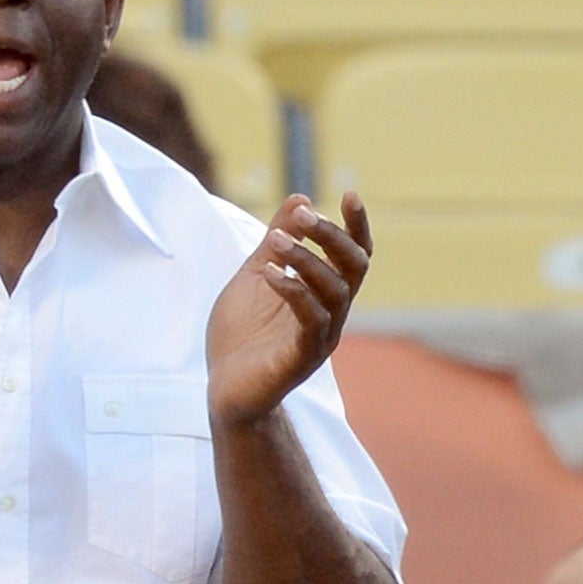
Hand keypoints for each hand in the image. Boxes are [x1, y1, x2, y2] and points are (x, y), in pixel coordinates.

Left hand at [207, 193, 372, 428]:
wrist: (226, 389)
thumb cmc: (243, 333)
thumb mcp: (255, 274)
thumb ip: (276, 241)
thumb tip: (300, 198)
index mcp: (323, 293)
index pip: (353, 256)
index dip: (356, 226)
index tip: (350, 194)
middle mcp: (331, 313)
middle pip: (353, 268)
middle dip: (332, 236)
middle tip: (304, 216)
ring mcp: (320, 336)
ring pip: (335, 291)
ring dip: (308, 260)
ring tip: (279, 241)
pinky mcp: (301, 357)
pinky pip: (311, 320)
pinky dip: (293, 291)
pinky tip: (271, 274)